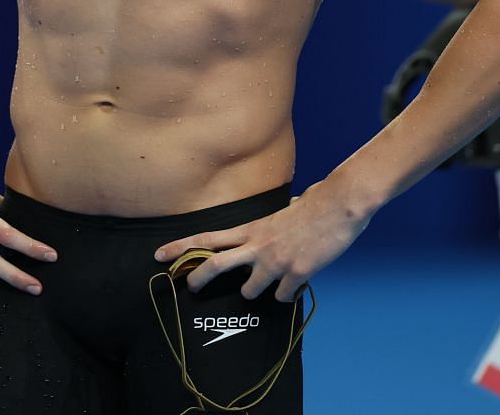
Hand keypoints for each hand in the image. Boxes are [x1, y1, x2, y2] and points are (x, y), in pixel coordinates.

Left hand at [154, 180, 369, 303]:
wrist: (340, 204)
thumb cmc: (316, 203)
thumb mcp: (284, 211)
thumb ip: (274, 224)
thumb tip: (280, 221)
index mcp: (252, 228)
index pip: (207, 238)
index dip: (181, 248)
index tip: (159, 256)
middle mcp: (258, 245)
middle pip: (215, 265)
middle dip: (198, 279)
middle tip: (190, 288)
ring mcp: (275, 261)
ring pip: (249, 290)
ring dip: (256, 290)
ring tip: (269, 282)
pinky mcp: (296, 273)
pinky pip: (283, 296)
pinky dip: (288, 293)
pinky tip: (297, 284)